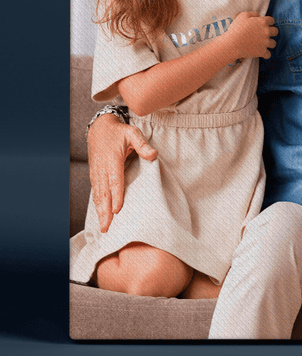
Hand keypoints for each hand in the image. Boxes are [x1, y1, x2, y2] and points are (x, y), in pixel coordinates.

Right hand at [88, 113, 156, 231]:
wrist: (99, 128)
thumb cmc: (118, 132)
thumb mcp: (133, 133)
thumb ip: (142, 144)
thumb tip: (153, 155)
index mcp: (112, 160)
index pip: (115, 181)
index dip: (116, 196)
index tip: (117, 210)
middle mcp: (102, 169)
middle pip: (103, 193)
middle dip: (105, 211)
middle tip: (107, 227)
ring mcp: (96, 173)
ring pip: (98, 195)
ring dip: (100, 211)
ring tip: (103, 227)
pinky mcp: (94, 175)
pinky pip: (95, 192)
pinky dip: (97, 205)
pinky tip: (100, 215)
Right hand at [222, 12, 277, 59]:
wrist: (232, 44)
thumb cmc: (236, 28)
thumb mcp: (243, 15)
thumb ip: (253, 13)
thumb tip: (258, 15)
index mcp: (263, 22)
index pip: (272, 20)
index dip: (268, 22)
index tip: (264, 25)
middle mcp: (266, 32)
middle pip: (276, 31)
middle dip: (271, 32)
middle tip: (264, 34)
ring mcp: (265, 42)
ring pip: (273, 43)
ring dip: (269, 43)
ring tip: (263, 44)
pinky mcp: (262, 52)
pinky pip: (269, 55)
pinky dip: (265, 54)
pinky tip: (261, 52)